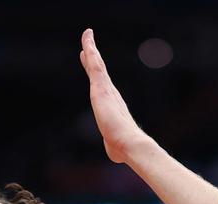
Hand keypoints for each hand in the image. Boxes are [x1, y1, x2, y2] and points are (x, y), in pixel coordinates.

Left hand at [80, 28, 149, 163]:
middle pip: (99, 70)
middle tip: (87, 44)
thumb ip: (113, 145)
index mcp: (112, 104)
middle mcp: (110, 93)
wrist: (130, 144)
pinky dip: (91, 52)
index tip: (91, 62)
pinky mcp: (101, 88)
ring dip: (91, 48)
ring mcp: (106, 89)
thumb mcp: (113, 146)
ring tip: (87, 34)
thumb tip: (117, 155)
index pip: (101, 85)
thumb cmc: (122, 149)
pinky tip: (87, 42)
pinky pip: (95, 65)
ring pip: (97, 63)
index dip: (96, 73)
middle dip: (93, 56)